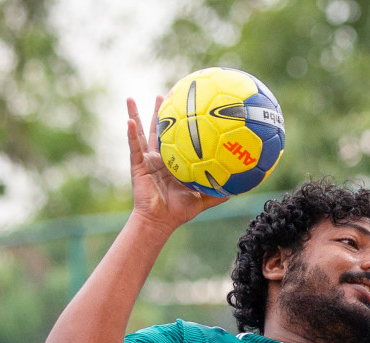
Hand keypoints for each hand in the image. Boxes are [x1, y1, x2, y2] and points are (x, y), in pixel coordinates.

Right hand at [126, 96, 226, 233]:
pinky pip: (134, 147)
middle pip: (159, 130)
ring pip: (141, 133)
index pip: (178, 138)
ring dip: (136, 115)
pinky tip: (128, 120)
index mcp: (174, 162)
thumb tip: (241, 186)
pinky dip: (131, 133)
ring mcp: (147, 160)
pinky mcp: (137, 166)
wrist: (161, 221)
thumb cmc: (180, 212)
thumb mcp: (204, 198)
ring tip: (131, 98)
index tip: (186, 107)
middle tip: (165, 95)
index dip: (180, 124)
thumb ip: (219, 191)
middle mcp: (159, 158)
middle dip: (161, 112)